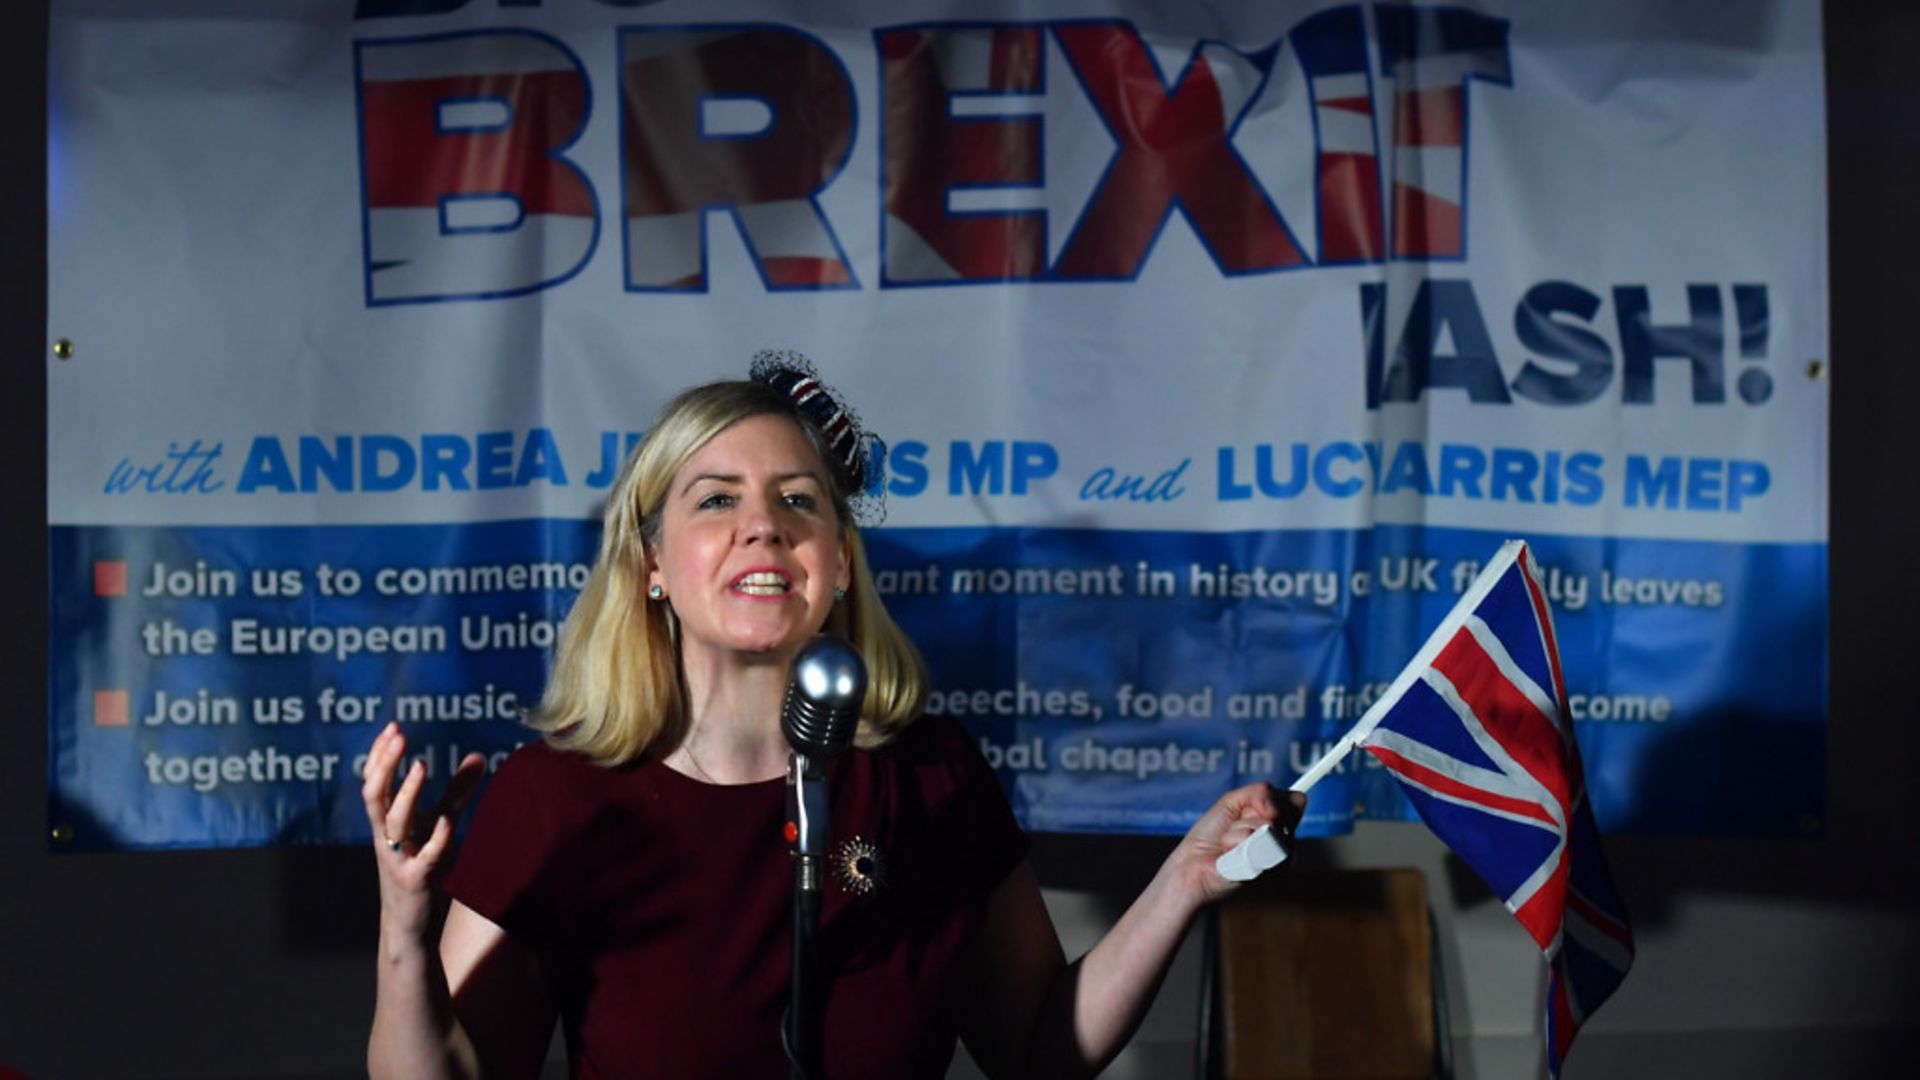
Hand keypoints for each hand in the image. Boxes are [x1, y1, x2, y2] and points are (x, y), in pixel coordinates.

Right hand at [361, 722, 487, 941]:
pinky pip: (422, 858)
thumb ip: (456, 791)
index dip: (381, 754)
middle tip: (400, 736)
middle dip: (384, 764)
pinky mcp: (415, 880)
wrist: (410, 922)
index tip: (393, 727)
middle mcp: (386, 836)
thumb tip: (478, 755)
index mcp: (387, 821)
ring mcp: (398, 858)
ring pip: (392, 822)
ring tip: (420, 766)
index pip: (375, 781)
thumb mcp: (439, 822)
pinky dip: (435, 840)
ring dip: (406, 793)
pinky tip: (448, 823)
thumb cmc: (422, 865)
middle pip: (374, 796)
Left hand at [1172, 781, 1307, 905]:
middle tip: (1236, 823)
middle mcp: (1283, 840)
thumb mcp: (1233, 803)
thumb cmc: (1210, 836)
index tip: (1263, 805)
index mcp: (1276, 823)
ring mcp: (1279, 856)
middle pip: (1286, 808)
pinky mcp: (1270, 869)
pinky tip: (1229, 851)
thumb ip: (1260, 793)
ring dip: (1242, 826)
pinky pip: (1259, 838)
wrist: (1192, 864)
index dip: (1279, 798)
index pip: (1294, 801)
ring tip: (1229, 841)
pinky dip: (1237, 838)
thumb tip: (1298, 797)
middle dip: (1252, 810)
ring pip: (1272, 823)